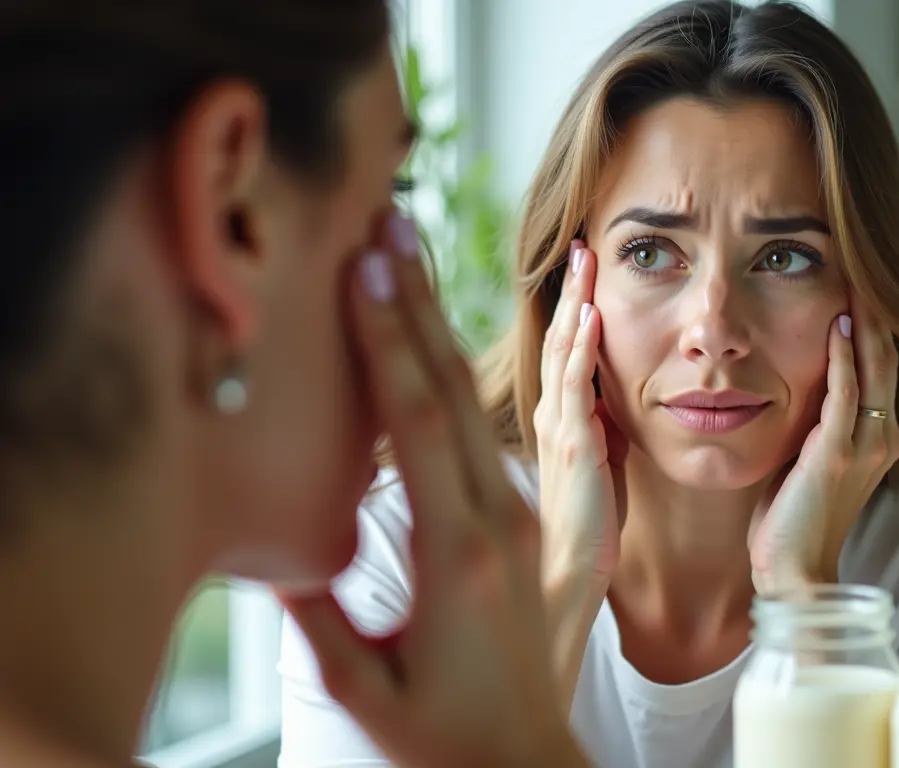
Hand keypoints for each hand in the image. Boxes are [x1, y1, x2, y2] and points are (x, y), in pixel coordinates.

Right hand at [278, 214, 584, 767]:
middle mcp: (497, 521)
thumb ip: (319, 620)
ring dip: (445, 326)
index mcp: (458, 555)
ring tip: (419, 257)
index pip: (419, 424)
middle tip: (392, 225)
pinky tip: (464, 336)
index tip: (368, 270)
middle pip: (452, 392)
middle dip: (417, 304)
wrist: (523, 760)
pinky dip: (470, 376)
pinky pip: (497, 432)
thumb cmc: (441, 735)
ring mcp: (520, 518)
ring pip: (478, 403)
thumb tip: (273, 557)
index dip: (389, 342)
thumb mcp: (366, 686)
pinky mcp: (525, 522)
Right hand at [533, 242, 623, 590]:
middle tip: (576, 239)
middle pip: (556, 335)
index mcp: (558, 416)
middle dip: (566, 287)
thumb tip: (615, 399)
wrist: (567, 579)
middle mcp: (551, 413)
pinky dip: (583, 348)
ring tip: (584, 256)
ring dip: (574, 301)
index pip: (561, 345)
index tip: (582, 259)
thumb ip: (600, 427)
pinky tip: (594, 314)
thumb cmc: (585, 527)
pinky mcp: (573, 448)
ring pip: (563, 350)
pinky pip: (576, 388)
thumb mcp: (598, 463)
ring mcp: (558, 427)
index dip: (569, 301)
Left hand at [749, 293, 898, 589]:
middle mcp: (884, 438)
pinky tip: (838, 324)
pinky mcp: (838, 453)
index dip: (875, 324)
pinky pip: (847, 393)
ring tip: (857, 279)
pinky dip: (844, 356)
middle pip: (889, 357)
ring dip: (865, 321)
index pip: (884, 367)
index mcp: (880, 438)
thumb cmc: (793, 517)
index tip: (859, 282)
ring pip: (875, 368)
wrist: (794, 570)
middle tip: (864, 264)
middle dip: (877, 310)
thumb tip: (798, 378)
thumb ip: (816, 420)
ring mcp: (866, 446)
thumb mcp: (811, 457)